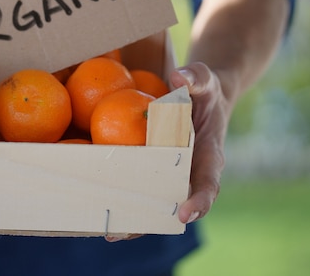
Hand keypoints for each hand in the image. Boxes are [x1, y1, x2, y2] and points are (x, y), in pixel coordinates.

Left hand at [105, 62, 227, 241]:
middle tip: (127, 232)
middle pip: (176, 204)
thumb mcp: (205, 79)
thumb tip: (179, 77)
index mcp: (209, 155)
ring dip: (135, 218)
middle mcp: (191, 171)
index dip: (199, 200)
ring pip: (156, 201)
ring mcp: (172, 172)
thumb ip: (197, 77)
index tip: (184, 214)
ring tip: (109, 232)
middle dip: (154, 221)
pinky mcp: (155, 167)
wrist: (204, 96)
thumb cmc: (206, 89)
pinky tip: (101, 203)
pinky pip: (142, 183)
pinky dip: (126, 195)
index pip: (208, 182)